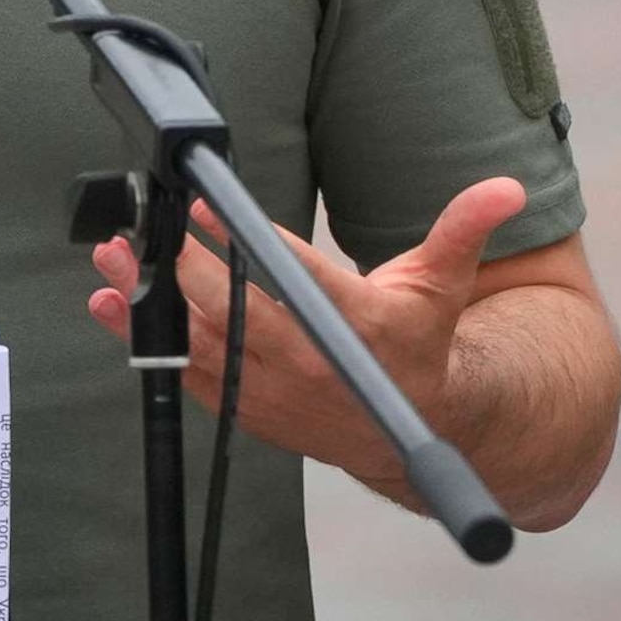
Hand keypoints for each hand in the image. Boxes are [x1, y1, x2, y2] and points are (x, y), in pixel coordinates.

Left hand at [85, 177, 525, 494]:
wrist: (407, 433)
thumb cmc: (419, 341)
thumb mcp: (443, 282)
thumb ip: (464, 230)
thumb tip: (508, 186)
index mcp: (358, 325)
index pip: (292, 276)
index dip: (244, 242)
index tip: (205, 206)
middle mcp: (311, 363)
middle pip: (231, 309)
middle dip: (179, 267)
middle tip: (143, 226)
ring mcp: (274, 391)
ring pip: (199, 341)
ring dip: (149, 301)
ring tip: (113, 258)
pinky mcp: (248, 408)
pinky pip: (187, 373)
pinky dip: (147, 341)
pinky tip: (112, 307)